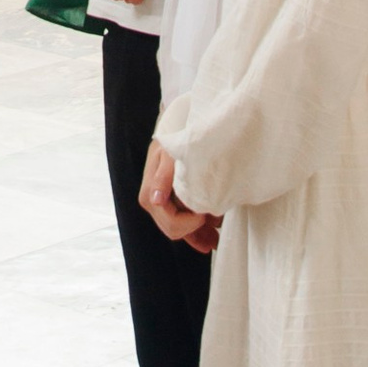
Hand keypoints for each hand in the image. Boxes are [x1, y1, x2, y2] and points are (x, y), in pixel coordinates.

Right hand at [140, 136, 219, 252]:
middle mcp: (153, 202)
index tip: (205, 213)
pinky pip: (181, 225)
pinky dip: (196, 233)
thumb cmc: (174, 141)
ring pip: (179, 231)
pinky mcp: (169, 204)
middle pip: (174, 230)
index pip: (171, 222)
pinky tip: (210, 236)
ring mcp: (161, 205)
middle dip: (196, 231)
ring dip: (198, 235)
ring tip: (217, 236)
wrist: (177, 130)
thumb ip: (163, 176)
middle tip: (216, 221)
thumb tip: (156, 200)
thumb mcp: (169, 154)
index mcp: (150, 193)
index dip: (190, 223)